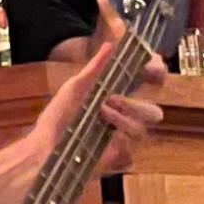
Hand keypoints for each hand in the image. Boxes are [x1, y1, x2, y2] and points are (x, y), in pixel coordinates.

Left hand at [23, 37, 164, 179]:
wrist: (46, 145)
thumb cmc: (59, 116)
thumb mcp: (75, 87)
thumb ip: (95, 67)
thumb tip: (109, 44)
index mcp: (119, 97)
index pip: (150, 84)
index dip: (157, 74)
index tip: (152, 70)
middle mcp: (126, 118)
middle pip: (154, 112)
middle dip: (136, 105)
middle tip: (112, 99)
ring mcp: (124, 140)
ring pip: (141, 130)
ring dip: (122, 120)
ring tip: (100, 114)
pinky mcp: (119, 159)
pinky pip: (130, 152)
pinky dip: (118, 144)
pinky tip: (104, 141)